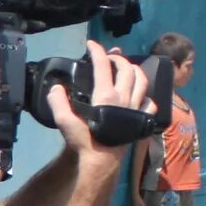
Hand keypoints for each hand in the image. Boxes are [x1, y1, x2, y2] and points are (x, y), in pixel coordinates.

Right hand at [46, 42, 148, 165]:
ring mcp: (135, 107)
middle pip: (126, 68)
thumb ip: (57, 102)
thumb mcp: (64, 122)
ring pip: (142, 81)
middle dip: (117, 58)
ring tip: (126, 69)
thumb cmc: (84, 141)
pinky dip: (145, 94)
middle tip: (108, 58)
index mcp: (105, 95)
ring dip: (134, 70)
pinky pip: (149, 102)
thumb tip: (55, 87)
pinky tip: (139, 95)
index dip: (97, 50)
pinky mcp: (141, 118)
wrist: (102, 161)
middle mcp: (124, 97)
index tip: (91, 44)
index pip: (102, 65)